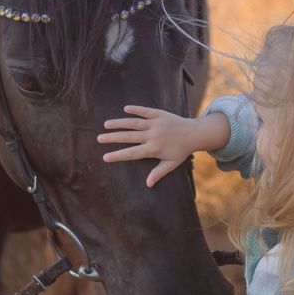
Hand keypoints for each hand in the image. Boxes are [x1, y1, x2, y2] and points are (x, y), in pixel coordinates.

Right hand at [97, 105, 229, 186]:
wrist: (194, 134)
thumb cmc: (181, 151)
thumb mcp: (171, 164)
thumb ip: (158, 173)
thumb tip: (148, 185)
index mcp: (154, 149)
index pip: (132, 153)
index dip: (118, 155)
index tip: (105, 157)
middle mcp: (153, 136)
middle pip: (129, 137)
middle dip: (113, 138)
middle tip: (99, 138)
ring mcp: (156, 124)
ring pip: (134, 123)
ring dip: (119, 123)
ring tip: (106, 124)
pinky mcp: (160, 114)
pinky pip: (145, 111)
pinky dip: (135, 109)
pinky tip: (124, 109)